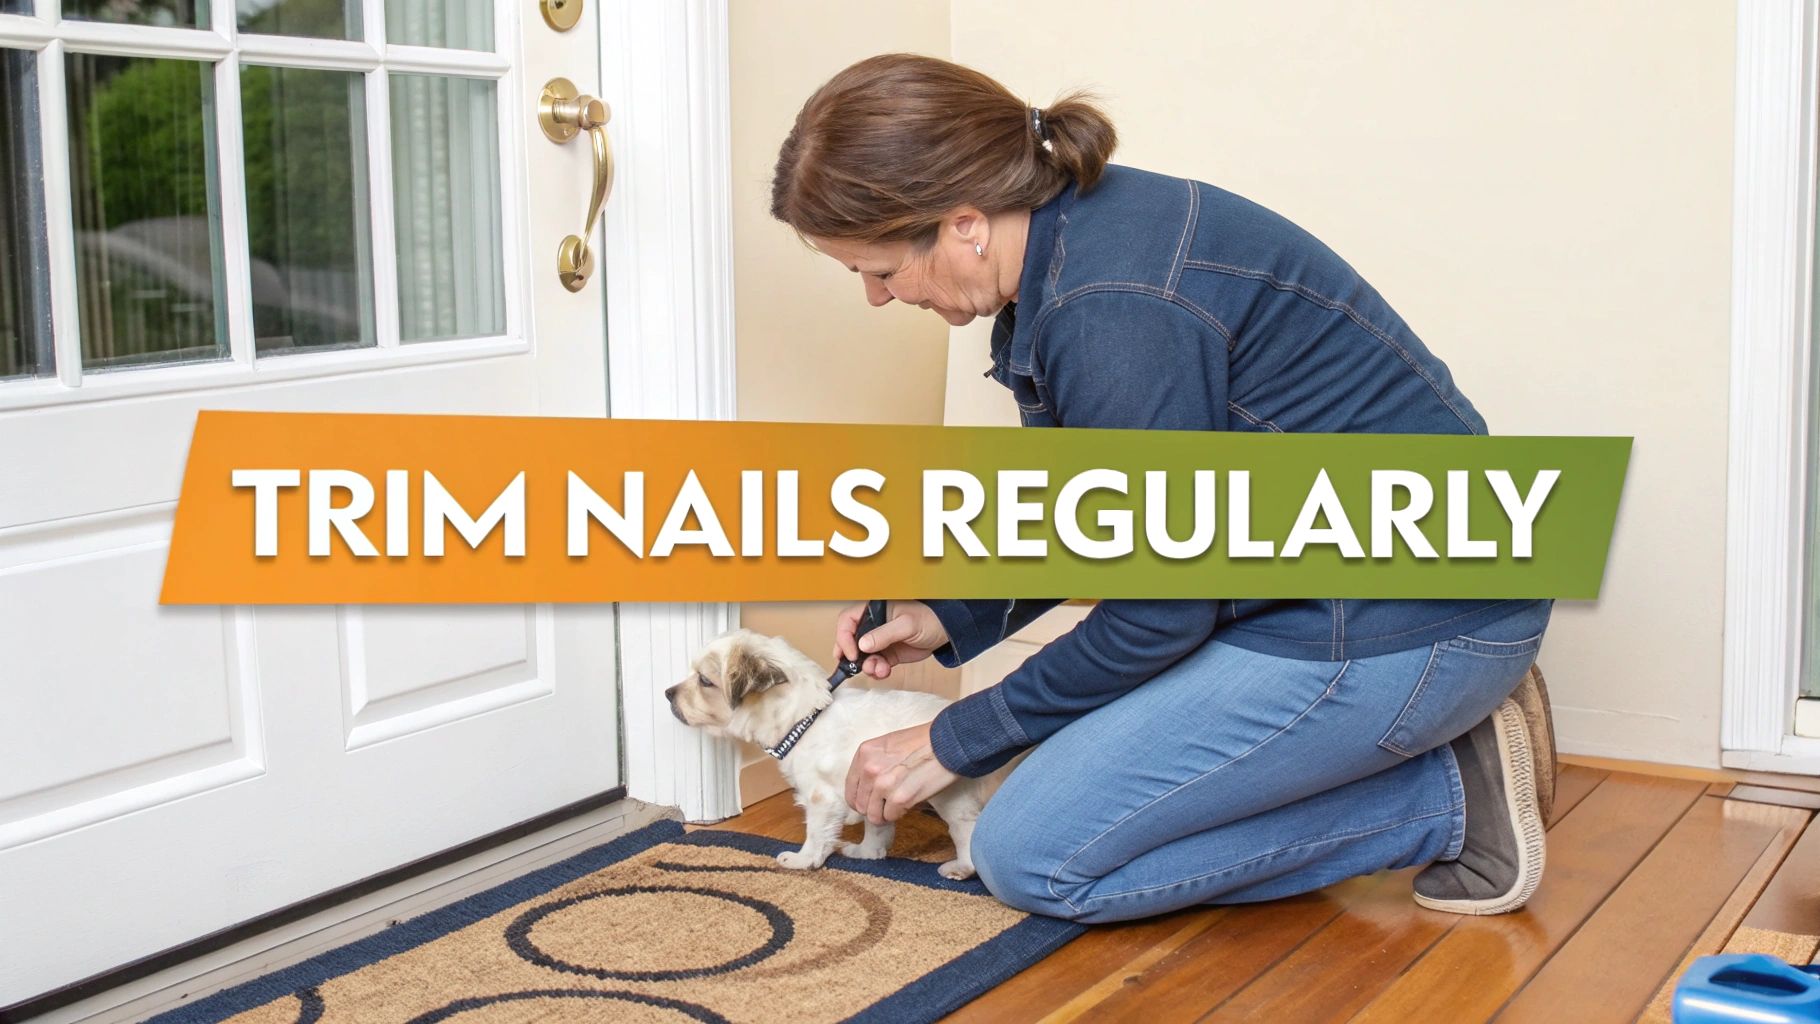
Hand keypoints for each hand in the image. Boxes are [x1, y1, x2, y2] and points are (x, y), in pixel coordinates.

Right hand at [833, 600, 948, 680]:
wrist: (945, 632)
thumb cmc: (928, 619)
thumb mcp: (906, 624)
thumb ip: (884, 634)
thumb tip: (863, 645)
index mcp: (873, 610)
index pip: (848, 620)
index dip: (845, 637)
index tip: (852, 652)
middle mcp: (873, 625)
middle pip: (851, 640)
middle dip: (852, 655)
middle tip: (855, 666)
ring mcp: (880, 641)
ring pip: (863, 655)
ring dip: (867, 666)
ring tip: (878, 670)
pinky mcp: (888, 654)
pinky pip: (875, 664)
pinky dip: (877, 671)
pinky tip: (884, 672)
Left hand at [845, 721, 957, 825]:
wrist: (947, 742)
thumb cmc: (923, 741)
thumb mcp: (889, 744)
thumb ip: (874, 763)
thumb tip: (870, 789)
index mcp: (864, 753)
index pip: (850, 789)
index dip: (860, 800)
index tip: (870, 803)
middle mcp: (870, 770)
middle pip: (861, 805)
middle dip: (874, 808)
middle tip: (889, 805)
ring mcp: (883, 785)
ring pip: (874, 815)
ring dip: (886, 814)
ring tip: (899, 805)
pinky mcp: (900, 799)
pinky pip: (892, 817)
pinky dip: (900, 814)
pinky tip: (910, 802)